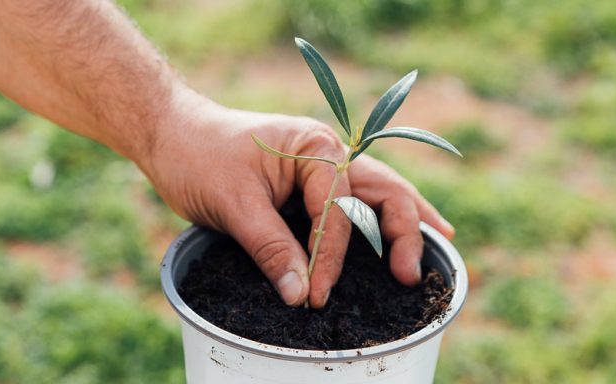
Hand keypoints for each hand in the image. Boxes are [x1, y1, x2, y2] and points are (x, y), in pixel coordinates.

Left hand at [138, 99, 454, 308]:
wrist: (173, 135)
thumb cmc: (199, 156)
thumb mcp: (233, 205)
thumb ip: (271, 248)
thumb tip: (301, 294)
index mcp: (315, 147)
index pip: (338, 211)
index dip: (330, 257)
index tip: (315, 295)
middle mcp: (329, 152)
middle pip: (382, 192)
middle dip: (401, 233)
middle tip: (409, 275)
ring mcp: (324, 165)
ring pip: (379, 192)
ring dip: (407, 220)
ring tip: (442, 243)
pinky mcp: (313, 183)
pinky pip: (357, 201)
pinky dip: (383, 216)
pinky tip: (410, 229)